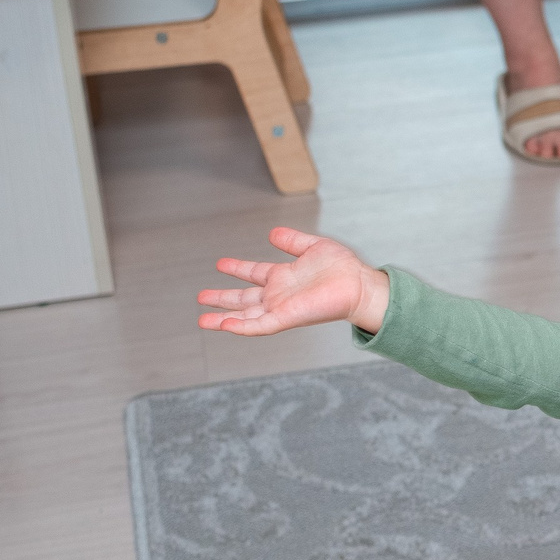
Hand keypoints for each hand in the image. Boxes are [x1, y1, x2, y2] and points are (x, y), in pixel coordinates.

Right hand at [198, 226, 391, 335]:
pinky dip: (242, 326)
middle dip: (222, 299)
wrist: (359, 284)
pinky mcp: (287, 318)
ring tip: (203, 319)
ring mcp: (281, 308)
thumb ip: (293, 241)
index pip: (254, 274)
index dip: (237, 269)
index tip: (220, 264)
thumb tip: (274, 233)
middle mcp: (279, 295)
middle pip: (244, 299)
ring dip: (224, 318)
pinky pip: (260, 325)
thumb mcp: (313, 247)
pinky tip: (225, 325)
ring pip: (246, 316)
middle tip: (201, 298)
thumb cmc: (343, 268)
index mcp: (284, 277)